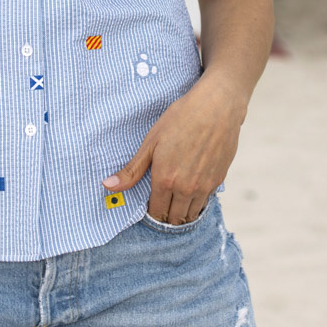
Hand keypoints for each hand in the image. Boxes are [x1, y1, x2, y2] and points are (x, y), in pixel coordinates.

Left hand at [101, 74, 245, 223]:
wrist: (216, 107)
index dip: (151, 213)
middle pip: (174, 219)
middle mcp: (186, 189)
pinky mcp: (219, 180)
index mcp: (165, 180)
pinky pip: (205, 202)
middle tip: (161, 205)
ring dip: (182, 213)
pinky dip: (197, 202)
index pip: (156, 213)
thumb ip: (132, 170)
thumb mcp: (151, 142)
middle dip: (165, 216)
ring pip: (191, 215)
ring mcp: (204, 186)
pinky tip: (191, 190)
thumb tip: (107, 186)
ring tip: (175, 202)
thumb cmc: (181, 119)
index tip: (148, 206)